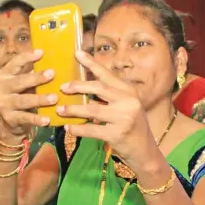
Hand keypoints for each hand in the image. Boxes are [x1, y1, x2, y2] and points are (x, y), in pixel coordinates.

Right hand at [0, 49, 56, 135]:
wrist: (11, 121)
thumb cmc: (22, 95)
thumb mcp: (24, 82)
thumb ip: (32, 73)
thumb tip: (54, 61)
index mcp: (4, 74)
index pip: (14, 63)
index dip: (27, 57)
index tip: (41, 53)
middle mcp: (0, 87)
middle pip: (19, 81)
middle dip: (36, 78)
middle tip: (52, 73)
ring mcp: (3, 103)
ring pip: (23, 100)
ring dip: (39, 99)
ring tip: (54, 98)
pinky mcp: (9, 118)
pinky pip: (25, 117)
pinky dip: (36, 119)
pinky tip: (47, 119)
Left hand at [56, 51, 159, 170]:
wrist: (145, 151)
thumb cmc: (131, 126)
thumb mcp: (126, 106)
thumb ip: (109, 96)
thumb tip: (82, 86)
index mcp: (129, 91)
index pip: (107, 74)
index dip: (91, 63)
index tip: (77, 52)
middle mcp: (128, 102)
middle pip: (98, 88)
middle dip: (78, 86)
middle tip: (63, 87)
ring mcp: (123, 118)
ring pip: (91, 110)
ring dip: (73, 109)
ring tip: (60, 109)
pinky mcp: (116, 135)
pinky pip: (91, 130)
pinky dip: (78, 129)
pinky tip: (68, 127)